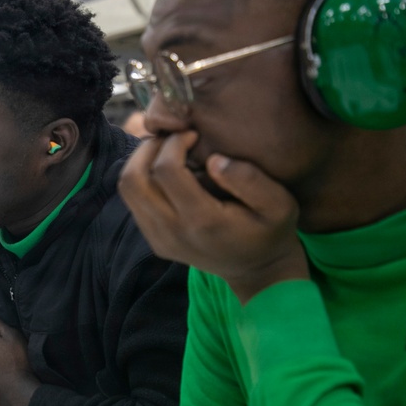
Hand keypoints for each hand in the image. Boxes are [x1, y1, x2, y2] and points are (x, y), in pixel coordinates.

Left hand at [119, 130, 308, 303]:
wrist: (256, 270)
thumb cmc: (270, 231)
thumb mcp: (278, 204)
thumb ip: (249, 179)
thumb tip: (213, 160)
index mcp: (202, 220)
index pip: (165, 170)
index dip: (174, 143)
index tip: (192, 135)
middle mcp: (172, 232)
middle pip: (133, 179)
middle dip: (148, 148)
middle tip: (172, 138)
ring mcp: (159, 239)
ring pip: (127, 190)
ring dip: (141, 162)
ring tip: (167, 150)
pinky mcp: (154, 241)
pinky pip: (133, 202)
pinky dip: (142, 179)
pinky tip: (166, 171)